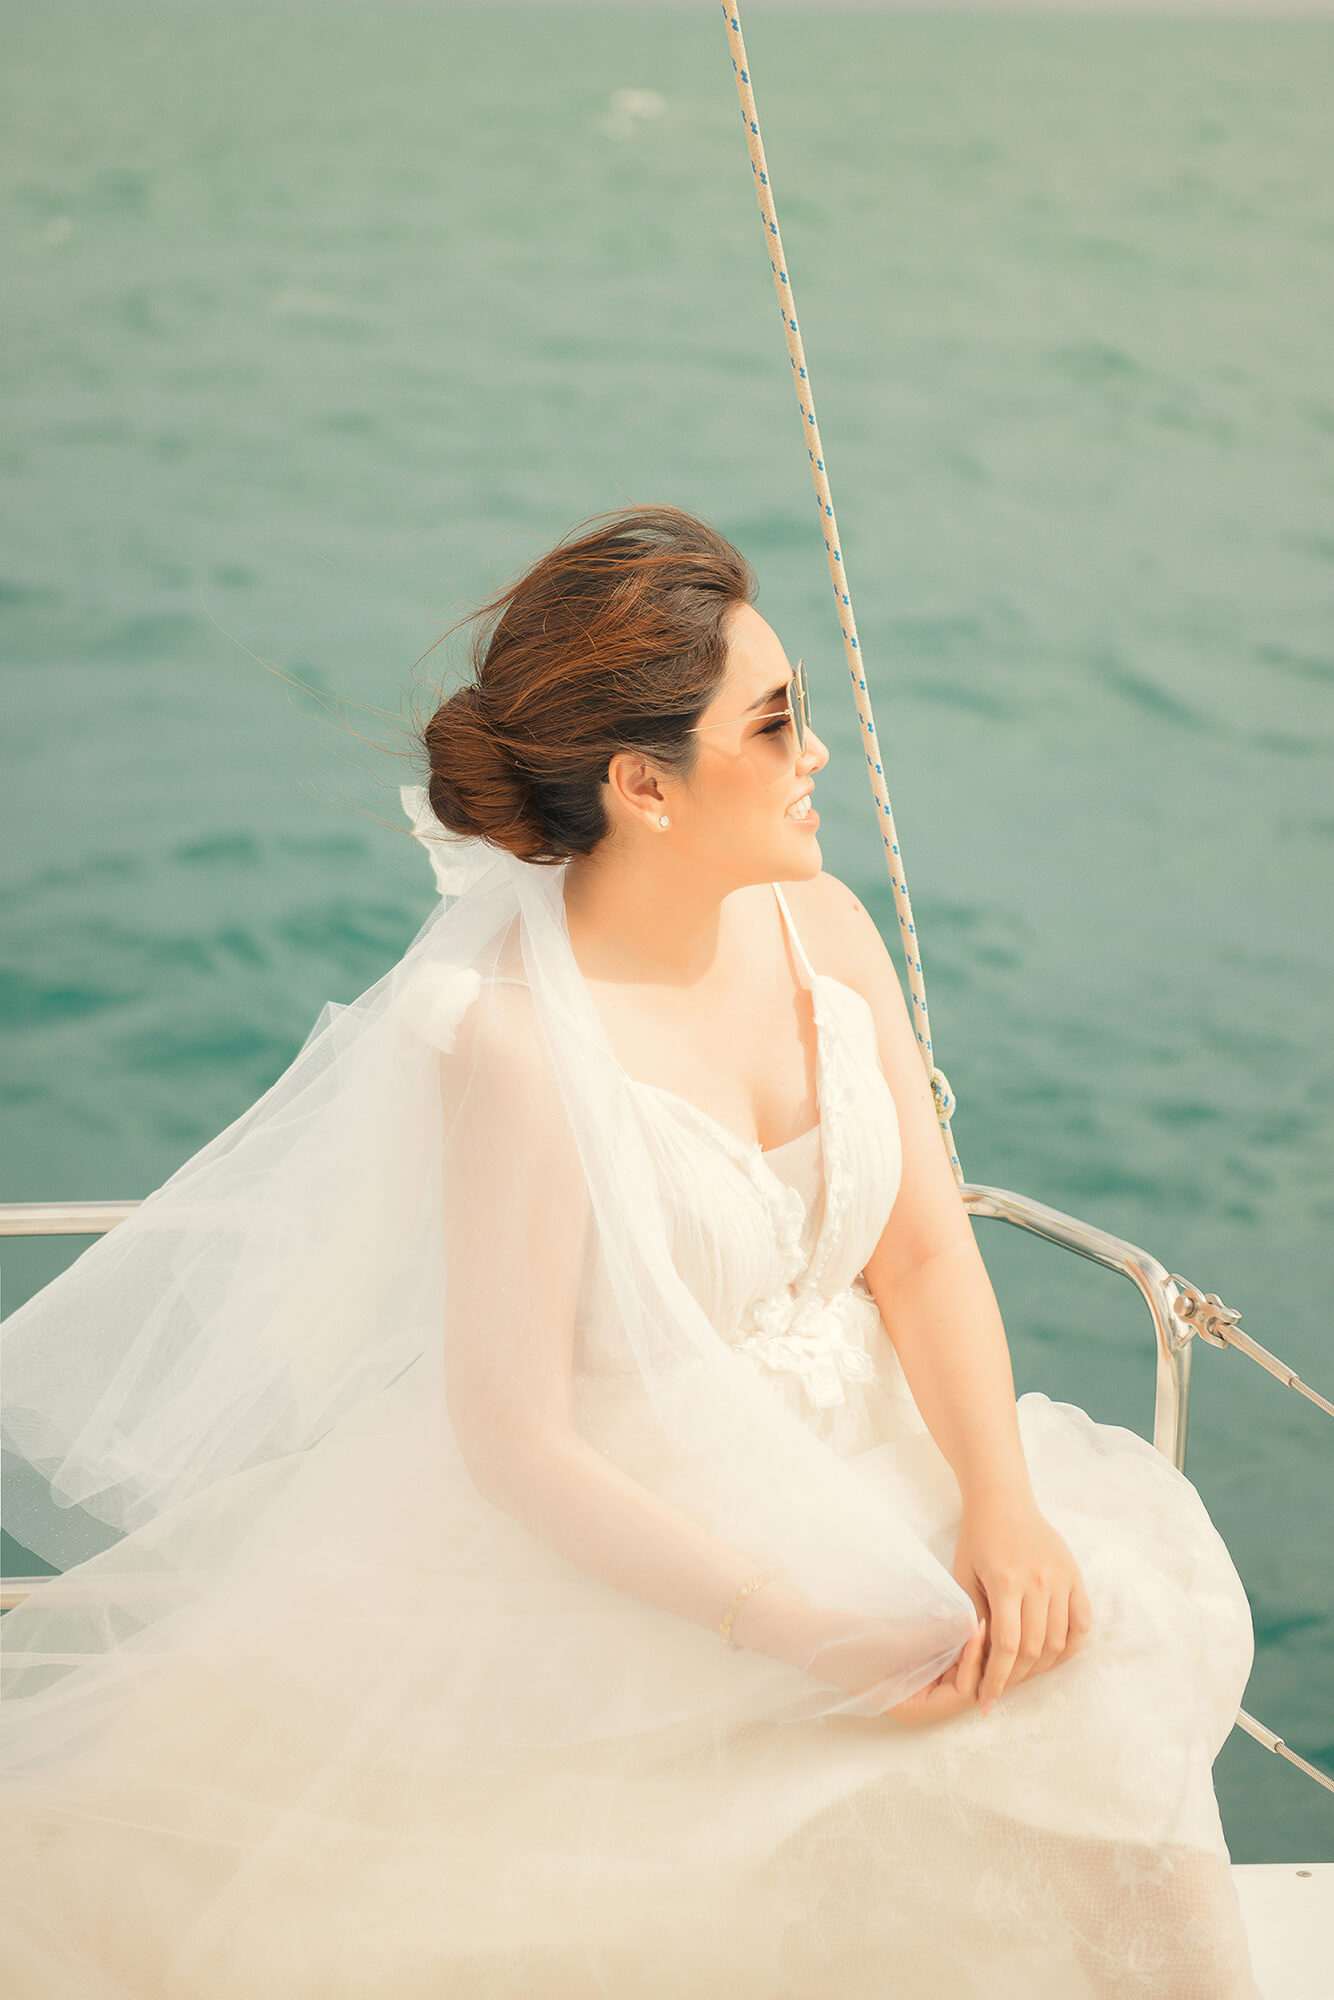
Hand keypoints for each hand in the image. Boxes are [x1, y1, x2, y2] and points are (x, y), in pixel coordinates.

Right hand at [736, 1587, 986, 1725]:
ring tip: (967, 1612)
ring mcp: (912, 1677)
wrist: (807, 1632)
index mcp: (915, 1708)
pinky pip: (937, 1649)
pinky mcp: (906, 1657)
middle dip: (973, 1653)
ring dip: (961, 1641)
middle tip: (979, 1618)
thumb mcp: (894, 1645)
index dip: (973, 1663)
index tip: (975, 1627)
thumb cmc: (847, 1648)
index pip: (961, 1693)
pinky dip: (946, 1633)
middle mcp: (918, 1698)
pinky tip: (949, 1613)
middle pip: (962, 1680)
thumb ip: (936, 1637)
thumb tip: (972, 1624)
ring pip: (952, 1663)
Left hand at [952, 1490, 1091, 1715]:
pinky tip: (1054, 1658)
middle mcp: (1038, 1581)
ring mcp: (1061, 1578)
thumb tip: (976, 1664)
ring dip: (1043, 1667)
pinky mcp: (1075, 1576)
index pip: (1008, 1646)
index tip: (985, 1702)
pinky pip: (1082, 1622)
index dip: (997, 1680)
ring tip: (1023, 1676)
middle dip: (1017, 1678)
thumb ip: (973, 1618)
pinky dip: (1071, 1646)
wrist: (1003, 1501)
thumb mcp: (964, 1576)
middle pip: (1036, 1648)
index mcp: (1006, 1581)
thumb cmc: (977, 1539)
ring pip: (1060, 1640)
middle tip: (1002, 1690)